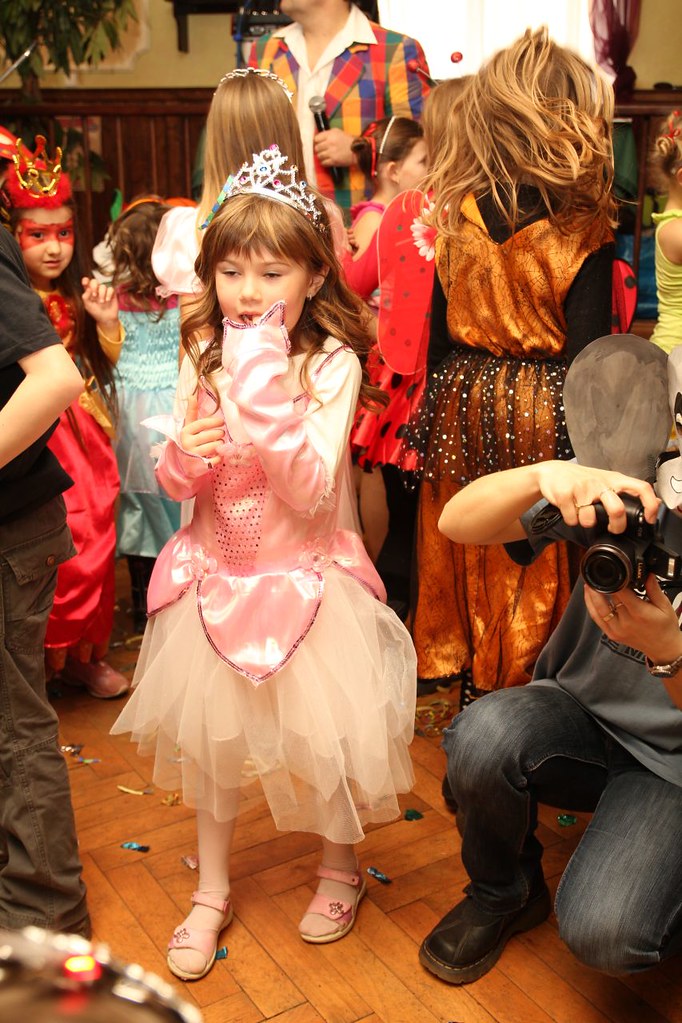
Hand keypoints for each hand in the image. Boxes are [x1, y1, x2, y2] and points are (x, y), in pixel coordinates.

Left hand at [81, 276, 118, 329]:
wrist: (106, 319)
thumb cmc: (96, 312)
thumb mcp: (87, 305)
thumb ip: (85, 296)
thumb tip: (88, 288)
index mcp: (89, 291)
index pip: (86, 282)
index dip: (85, 280)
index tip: (85, 283)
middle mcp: (96, 290)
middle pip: (94, 281)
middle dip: (94, 287)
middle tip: (94, 295)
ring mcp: (105, 291)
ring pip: (103, 286)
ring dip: (102, 294)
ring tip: (102, 302)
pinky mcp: (112, 293)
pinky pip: (110, 289)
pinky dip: (109, 294)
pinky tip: (107, 300)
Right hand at [180, 392, 224, 466]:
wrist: (183, 461)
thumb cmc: (189, 439)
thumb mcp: (188, 426)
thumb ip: (191, 412)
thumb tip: (192, 395)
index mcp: (185, 432)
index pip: (202, 424)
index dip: (214, 422)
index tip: (222, 421)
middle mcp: (187, 443)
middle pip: (210, 436)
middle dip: (219, 434)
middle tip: (221, 433)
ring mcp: (194, 454)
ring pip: (214, 446)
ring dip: (219, 444)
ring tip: (219, 442)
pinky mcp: (200, 464)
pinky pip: (216, 459)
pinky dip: (219, 456)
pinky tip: (218, 454)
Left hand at [313, 128, 353, 167]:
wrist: (357, 150)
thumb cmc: (347, 140)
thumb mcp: (337, 132)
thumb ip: (327, 134)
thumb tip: (317, 138)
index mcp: (330, 135)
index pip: (316, 139)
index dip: (317, 142)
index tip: (319, 143)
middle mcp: (330, 143)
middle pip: (316, 148)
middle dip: (318, 150)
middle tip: (322, 150)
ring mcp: (331, 153)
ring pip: (319, 156)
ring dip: (321, 157)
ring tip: (325, 156)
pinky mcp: (333, 161)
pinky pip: (323, 163)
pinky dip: (324, 163)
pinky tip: (327, 161)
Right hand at [534, 461, 660, 532]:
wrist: (552, 471)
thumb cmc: (582, 479)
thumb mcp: (607, 481)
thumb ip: (628, 491)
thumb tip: (656, 502)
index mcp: (614, 479)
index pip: (641, 488)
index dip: (649, 505)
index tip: (648, 519)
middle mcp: (599, 483)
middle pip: (617, 510)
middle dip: (616, 526)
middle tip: (613, 528)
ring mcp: (582, 488)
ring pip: (590, 520)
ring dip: (586, 523)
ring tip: (582, 514)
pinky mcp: (565, 494)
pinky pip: (572, 520)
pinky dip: (570, 521)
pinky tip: (569, 511)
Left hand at [584, 574, 681, 663]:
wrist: (662, 648)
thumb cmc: (665, 627)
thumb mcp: (665, 606)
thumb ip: (654, 589)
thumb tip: (647, 574)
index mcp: (639, 613)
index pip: (621, 593)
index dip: (617, 581)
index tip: (615, 572)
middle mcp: (626, 622)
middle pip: (609, 599)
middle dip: (604, 586)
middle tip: (600, 574)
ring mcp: (617, 630)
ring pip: (598, 609)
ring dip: (591, 595)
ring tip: (589, 583)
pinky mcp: (612, 634)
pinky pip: (597, 619)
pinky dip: (591, 607)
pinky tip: (589, 597)